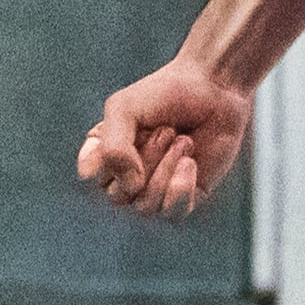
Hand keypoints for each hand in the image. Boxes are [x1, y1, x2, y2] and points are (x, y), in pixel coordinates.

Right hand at [78, 55, 251, 218]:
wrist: (215, 90)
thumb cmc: (165, 94)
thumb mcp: (124, 109)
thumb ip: (113, 147)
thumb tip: (131, 188)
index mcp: (102, 155)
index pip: (89, 180)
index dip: (110, 158)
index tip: (129, 128)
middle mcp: (123, 179)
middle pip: (119, 195)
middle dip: (146, 158)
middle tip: (167, 129)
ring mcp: (152, 192)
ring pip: (144, 207)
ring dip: (165, 169)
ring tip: (183, 140)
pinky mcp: (183, 200)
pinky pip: (171, 214)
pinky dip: (181, 186)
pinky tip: (190, 161)